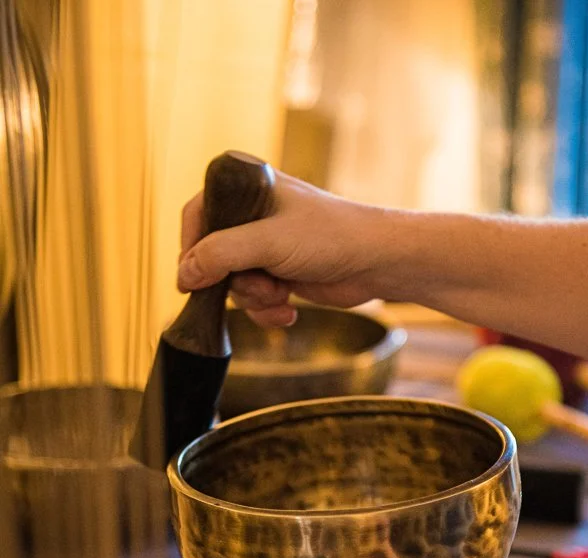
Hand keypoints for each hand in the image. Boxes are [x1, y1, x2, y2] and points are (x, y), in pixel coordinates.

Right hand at [178, 171, 393, 326]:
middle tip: (258, 285)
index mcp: (248, 188)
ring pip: (233, 282)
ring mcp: (267, 246)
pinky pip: (255, 298)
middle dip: (234, 281)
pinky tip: (289, 311)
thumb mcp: (267, 242)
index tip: (192, 279)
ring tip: (280, 295)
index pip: (197, 213)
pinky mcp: (280, 273)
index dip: (191, 248)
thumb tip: (183, 275)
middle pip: (213, 256)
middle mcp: (254, 215)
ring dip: (254, 298)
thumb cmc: (329, 237)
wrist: (376, 262)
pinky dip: (267, 310)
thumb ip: (220, 255)